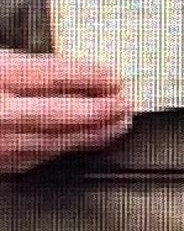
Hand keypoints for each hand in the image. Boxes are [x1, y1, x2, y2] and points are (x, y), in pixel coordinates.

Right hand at [0, 50, 132, 173]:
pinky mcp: (2, 164)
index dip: (91, 77)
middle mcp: (2, 112)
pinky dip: (65, 148)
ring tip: (115, 127)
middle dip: (100, 111)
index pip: (55, 74)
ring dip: (90, 135)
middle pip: (62, 114)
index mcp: (1, 77)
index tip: (114, 78)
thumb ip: (24, 67)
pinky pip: (39, 158)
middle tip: (125, 106)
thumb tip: (69, 72)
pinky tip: (80, 142)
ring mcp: (2, 142)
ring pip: (55, 142)